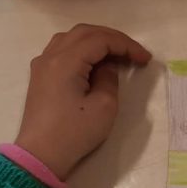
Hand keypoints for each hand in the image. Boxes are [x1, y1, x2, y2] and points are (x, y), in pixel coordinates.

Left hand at [14, 24, 150, 179]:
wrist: (41, 154)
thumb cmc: (74, 132)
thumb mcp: (104, 106)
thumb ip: (109, 78)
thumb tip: (107, 66)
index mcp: (66, 61)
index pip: (100, 40)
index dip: (126, 45)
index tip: (145, 60)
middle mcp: (51, 56)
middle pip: (85, 32)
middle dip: (113, 39)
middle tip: (134, 54)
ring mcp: (42, 64)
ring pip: (72, 38)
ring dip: (97, 41)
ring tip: (116, 55)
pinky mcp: (41, 74)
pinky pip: (63, 49)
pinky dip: (83, 49)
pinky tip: (95, 62)